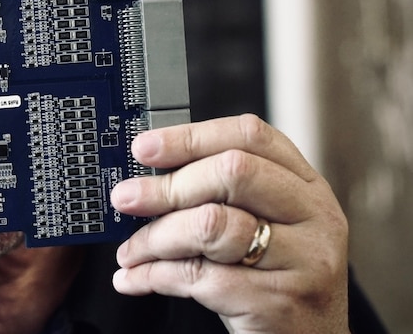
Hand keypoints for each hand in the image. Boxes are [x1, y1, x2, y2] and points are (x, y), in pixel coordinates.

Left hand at [110, 114, 349, 332]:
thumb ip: (218, 195)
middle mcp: (313, 215)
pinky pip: (201, 277)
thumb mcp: (260, 225)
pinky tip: (136, 278)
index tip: (145, 148)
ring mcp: (304, 259)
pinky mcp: (280, 302)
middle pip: (232, 172)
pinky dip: (155, 275)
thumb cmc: (272, 279)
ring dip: (156, 237)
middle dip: (167, 185)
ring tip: (131, 250)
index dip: (190, 137)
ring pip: (212, 225)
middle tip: (126, 198)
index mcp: (305, 184)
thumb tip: (143, 178)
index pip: (250, 136)